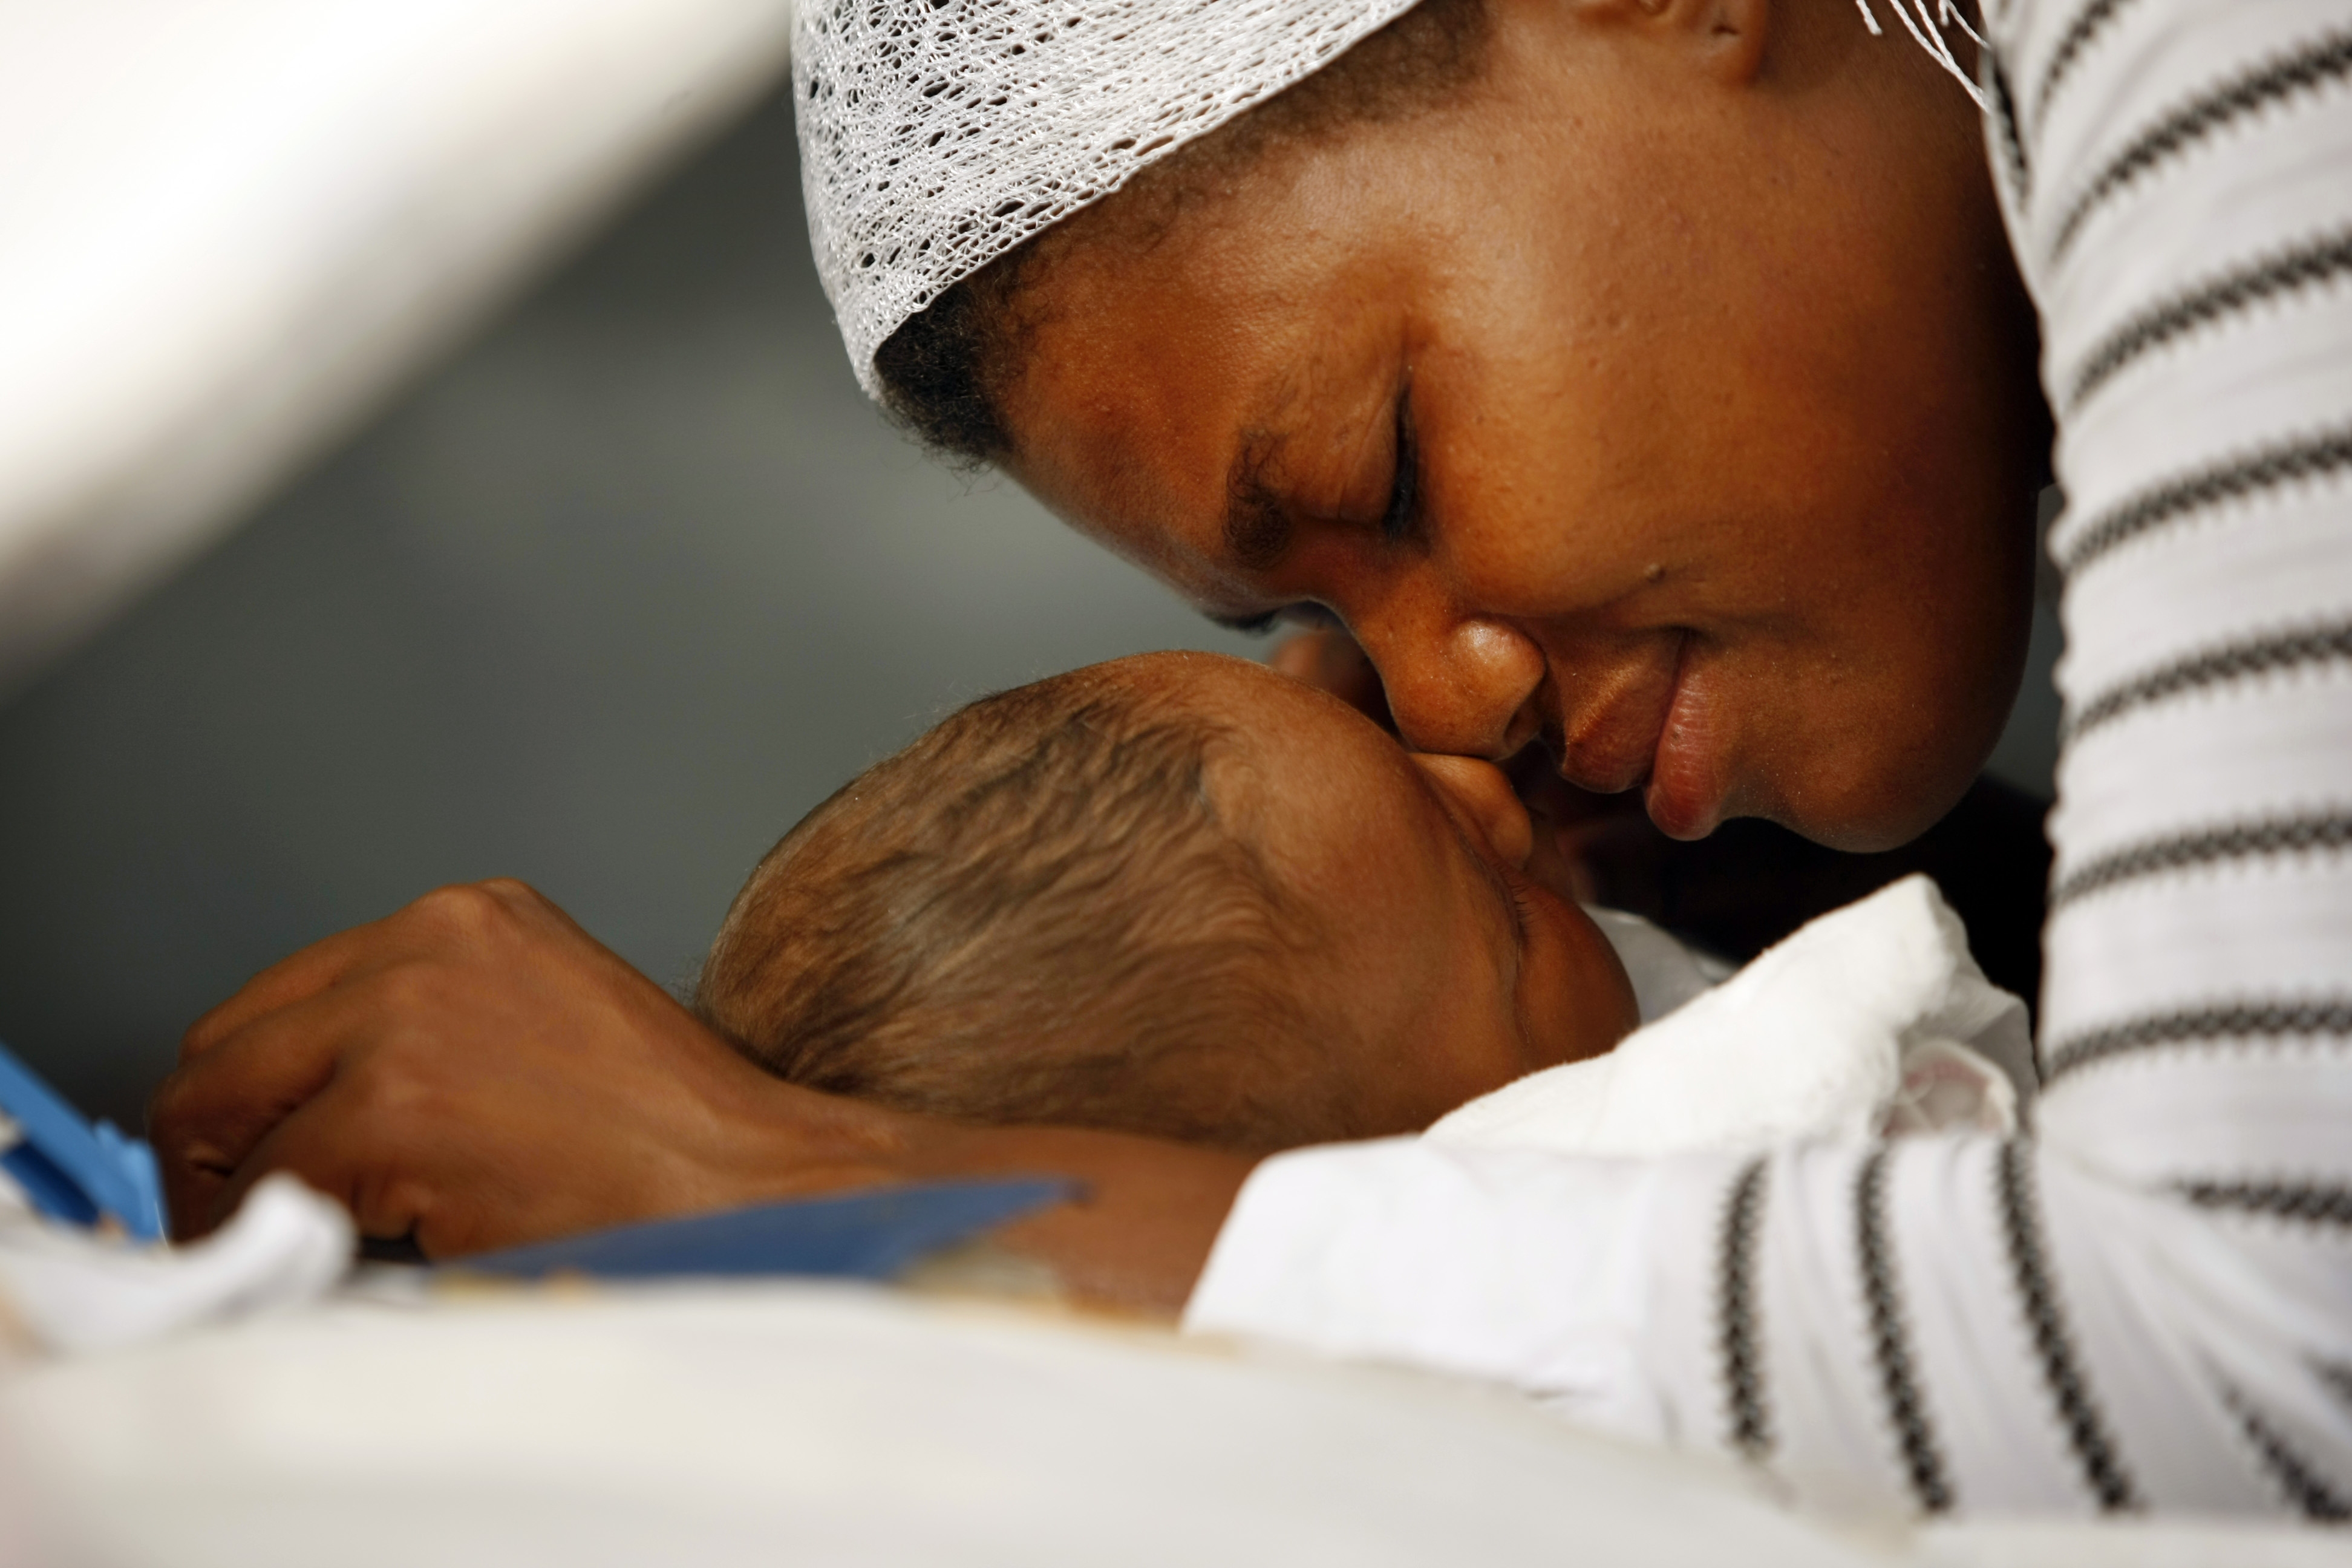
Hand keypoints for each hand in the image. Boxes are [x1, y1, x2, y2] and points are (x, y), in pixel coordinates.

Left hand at [150, 880, 902, 1255]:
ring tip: (309, 1240)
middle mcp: (427, 941)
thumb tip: (308, 1104)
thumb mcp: (546, 1019)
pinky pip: (268, 1187)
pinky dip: (283, 1236)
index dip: (254, 1091)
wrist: (751, 1184)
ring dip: (243, 1196)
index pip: (283, 998)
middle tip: (248, 1213)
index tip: (260, 1151)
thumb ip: (431, 1025)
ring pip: (223, 1117)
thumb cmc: (668, 1138)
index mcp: (469, 915)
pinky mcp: (391, 1106)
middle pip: (226, 1046)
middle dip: (219, 1144)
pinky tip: (357, 1250)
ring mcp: (403, 1018)